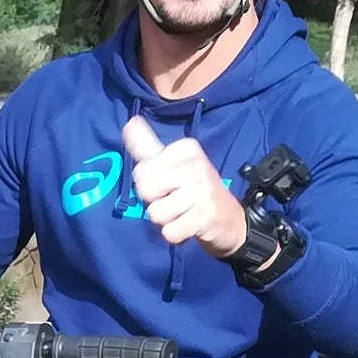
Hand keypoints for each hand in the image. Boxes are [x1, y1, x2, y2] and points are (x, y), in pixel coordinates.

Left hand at [120, 115, 246, 258]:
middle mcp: (196, 165)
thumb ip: (147, 147)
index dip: (147, 183)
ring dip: (164, 220)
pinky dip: (174, 235)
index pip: (140, 170)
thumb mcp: (171, 163)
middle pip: (145, 190)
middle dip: (153, 202)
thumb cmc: (192, 189)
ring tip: (182, 213)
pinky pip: (168, 232)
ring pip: (155, 213)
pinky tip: (188, 225)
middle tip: (174, 200)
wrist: (229, 218)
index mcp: (186, 148)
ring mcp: (202, 191)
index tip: (167, 182)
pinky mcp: (205, 216)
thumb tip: (129, 123)